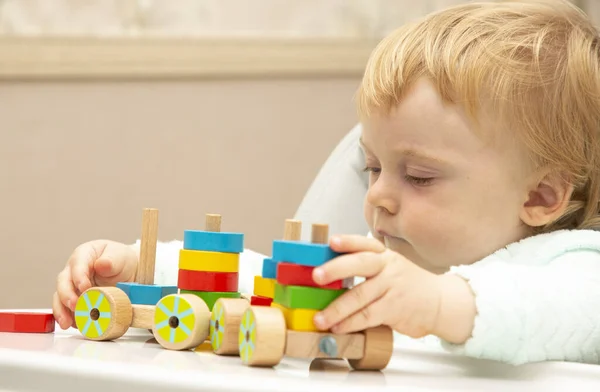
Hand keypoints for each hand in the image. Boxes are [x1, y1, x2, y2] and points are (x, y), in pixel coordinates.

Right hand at [52, 240, 138, 329]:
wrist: (128, 272)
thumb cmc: (122, 261)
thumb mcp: (120, 257)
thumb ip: (111, 260)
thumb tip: (101, 264)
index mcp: (84, 255)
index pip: (77, 265)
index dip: (79, 277)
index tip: (85, 288)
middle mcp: (73, 270)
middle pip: (63, 282)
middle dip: (66, 295)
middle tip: (75, 306)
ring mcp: (72, 286)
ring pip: (60, 297)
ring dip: (62, 311)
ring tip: (67, 323)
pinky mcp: (75, 300)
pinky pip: (67, 310)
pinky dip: (69, 318)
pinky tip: (75, 326)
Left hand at [311, 235, 442, 337]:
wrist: (439, 302)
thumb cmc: (405, 284)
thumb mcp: (389, 267)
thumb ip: (365, 267)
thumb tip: (327, 273)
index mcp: (383, 254)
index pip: (363, 244)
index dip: (347, 241)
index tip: (331, 241)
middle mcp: (388, 266)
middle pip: (360, 263)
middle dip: (335, 269)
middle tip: (316, 276)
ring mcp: (393, 286)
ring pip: (360, 296)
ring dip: (336, 309)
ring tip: (320, 318)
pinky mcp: (396, 308)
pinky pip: (368, 315)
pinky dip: (350, 323)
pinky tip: (338, 327)